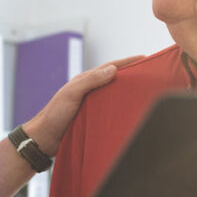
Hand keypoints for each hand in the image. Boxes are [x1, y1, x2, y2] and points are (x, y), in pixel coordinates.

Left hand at [21, 55, 144, 155]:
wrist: (44, 139)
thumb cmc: (55, 114)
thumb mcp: (72, 93)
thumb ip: (91, 81)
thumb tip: (113, 69)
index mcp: (86, 80)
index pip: (110, 67)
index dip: (127, 62)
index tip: (145, 58)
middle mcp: (91, 91)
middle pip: (115, 80)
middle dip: (132, 76)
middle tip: (152, 75)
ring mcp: (93, 105)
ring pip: (115, 95)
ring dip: (128, 93)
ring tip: (147, 93)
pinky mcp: (94, 119)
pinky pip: (112, 111)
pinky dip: (122, 109)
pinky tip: (132, 113)